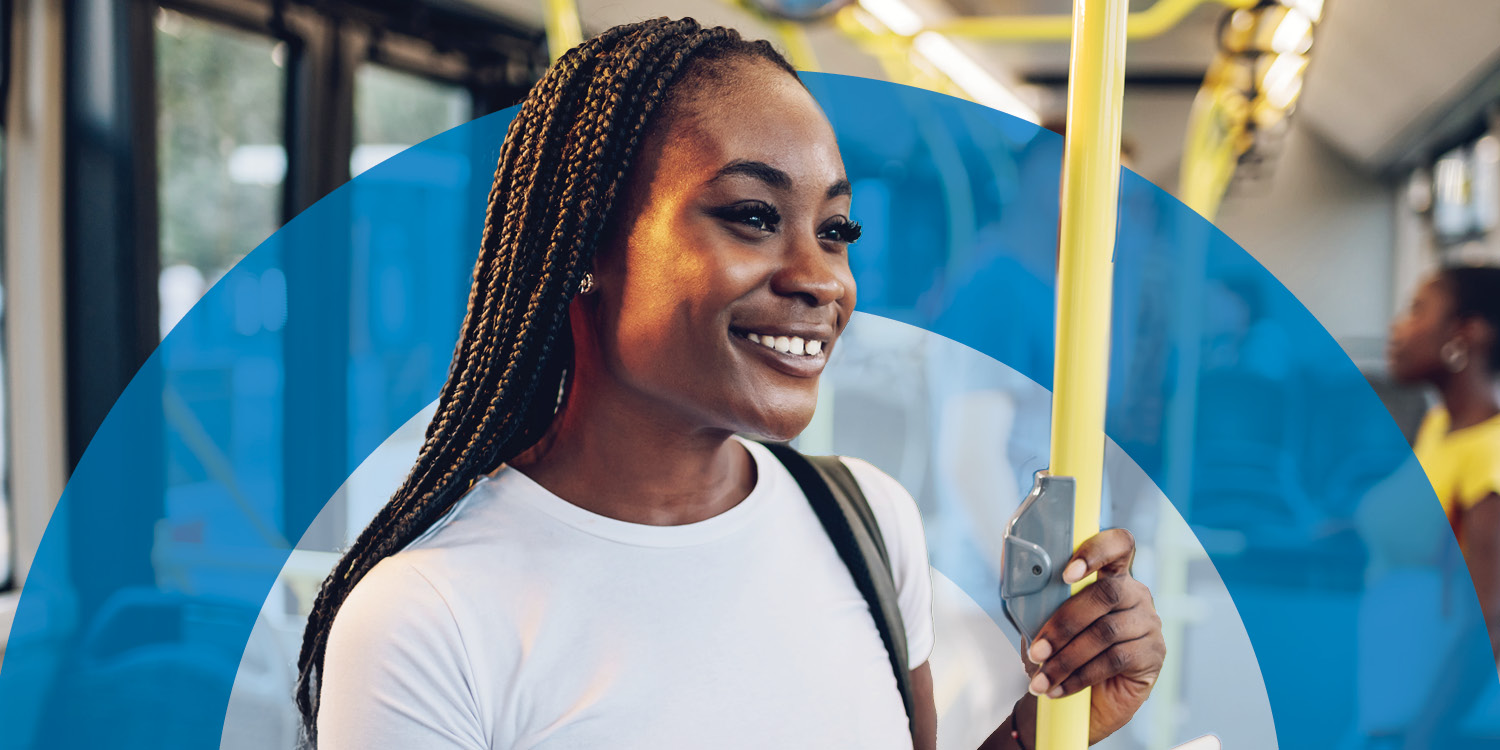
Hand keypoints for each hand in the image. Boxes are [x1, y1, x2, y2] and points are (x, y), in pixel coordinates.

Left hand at [1021, 528, 1164, 743]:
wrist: (1084, 700)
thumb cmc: (1066, 652)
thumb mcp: (1049, 624)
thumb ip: (1044, 602)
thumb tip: (1021, 588)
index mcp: (1112, 575)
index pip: (1118, 545)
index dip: (1095, 552)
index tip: (1066, 573)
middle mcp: (1135, 594)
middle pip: (1105, 593)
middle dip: (1064, 623)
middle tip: (1038, 650)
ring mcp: (1149, 623)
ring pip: (1106, 632)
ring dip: (1066, 658)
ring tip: (1042, 678)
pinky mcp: (1153, 654)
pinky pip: (1114, 660)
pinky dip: (1080, 676)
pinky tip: (1060, 688)